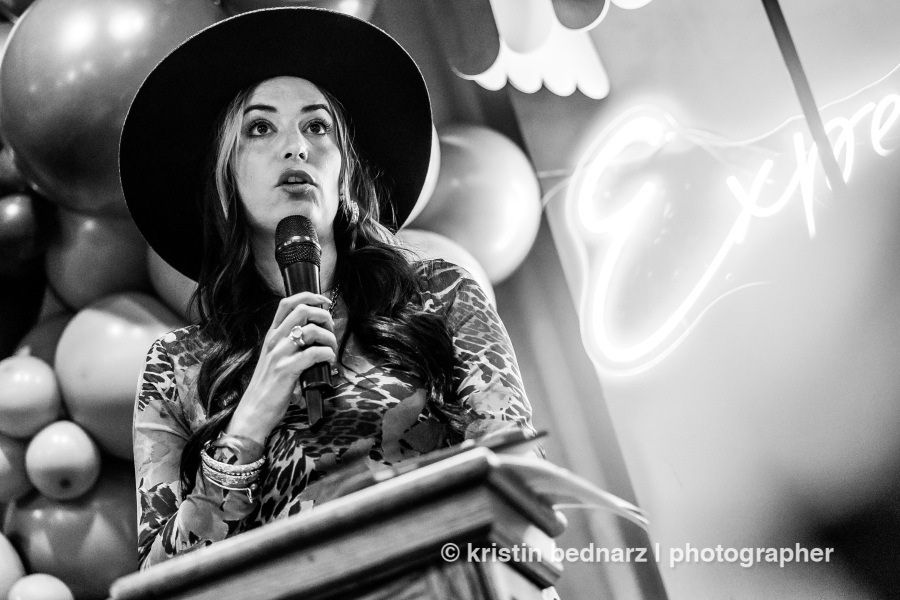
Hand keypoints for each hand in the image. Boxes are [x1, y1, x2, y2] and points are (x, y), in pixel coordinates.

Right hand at [227, 292, 336, 444]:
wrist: (253, 412)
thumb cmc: (268, 388)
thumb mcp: (274, 359)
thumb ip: (289, 346)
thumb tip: (315, 336)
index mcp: (271, 336)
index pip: (287, 303)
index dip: (309, 296)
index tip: (324, 302)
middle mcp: (274, 341)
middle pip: (302, 310)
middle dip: (323, 314)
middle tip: (331, 328)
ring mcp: (279, 354)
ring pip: (310, 330)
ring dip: (329, 337)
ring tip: (332, 348)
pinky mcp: (286, 370)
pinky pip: (314, 353)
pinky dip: (327, 354)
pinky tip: (329, 362)